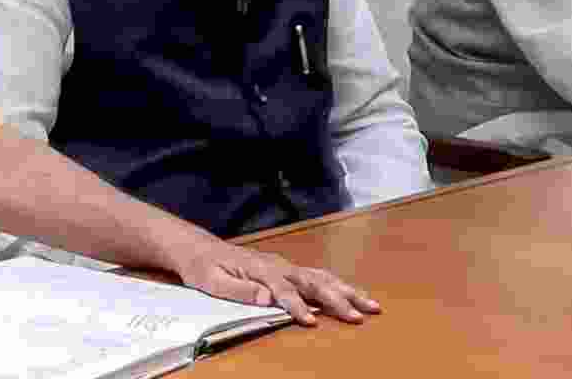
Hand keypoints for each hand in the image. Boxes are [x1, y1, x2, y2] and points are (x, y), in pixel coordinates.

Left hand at [172, 241, 380, 325]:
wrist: (199, 249)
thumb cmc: (204, 267)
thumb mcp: (211, 281)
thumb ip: (239, 291)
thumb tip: (267, 298)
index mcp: (259, 269)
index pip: (284, 290)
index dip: (298, 307)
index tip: (312, 322)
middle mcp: (277, 265)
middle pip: (313, 281)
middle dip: (339, 299)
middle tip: (361, 315)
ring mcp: (284, 265)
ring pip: (321, 277)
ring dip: (347, 291)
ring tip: (372, 305)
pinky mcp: (286, 269)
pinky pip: (317, 276)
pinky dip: (337, 285)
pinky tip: (352, 294)